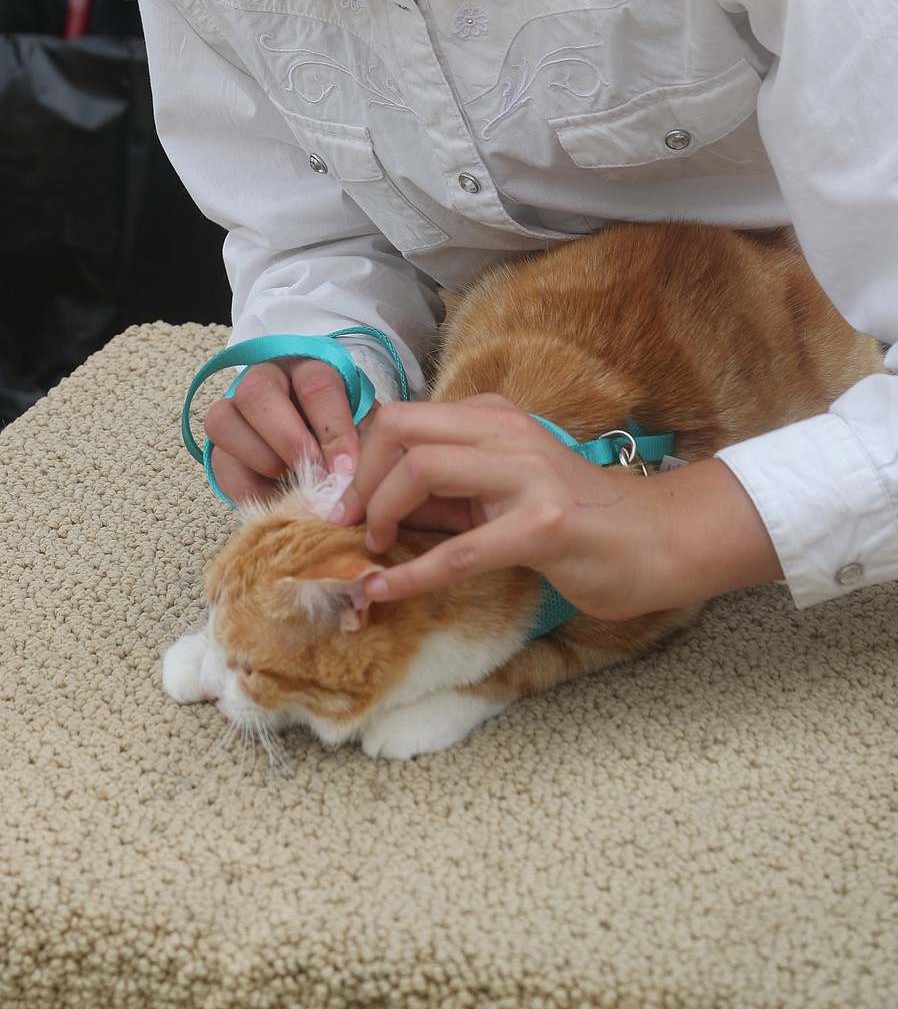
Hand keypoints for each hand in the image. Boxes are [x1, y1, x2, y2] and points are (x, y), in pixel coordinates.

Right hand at [203, 357, 361, 507]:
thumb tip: (350, 480)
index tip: (346, 469)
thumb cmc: (346, 435)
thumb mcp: (364, 432)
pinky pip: (219, 463)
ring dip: (263, 460)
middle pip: (257, 391)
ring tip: (295, 485)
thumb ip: (363, 447)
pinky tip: (278, 501)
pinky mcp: (220, 446)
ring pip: (223, 420)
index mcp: (306, 367)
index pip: (315, 384)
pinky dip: (249, 489)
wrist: (322, 451)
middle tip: (315, 476)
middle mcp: (264, 379)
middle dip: (289, 440)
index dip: (332, 429)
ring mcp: (233, 410)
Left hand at [330, 394, 781, 617]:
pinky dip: (412, 574)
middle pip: (398, 428)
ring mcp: (526, 475)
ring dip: (380, 512)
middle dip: (357, 477)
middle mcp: (505, 433)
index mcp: (493, 418)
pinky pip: (459, 550)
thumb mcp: (508, 488)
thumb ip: (454, 488)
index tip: (344, 500)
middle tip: (348, 524)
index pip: (402, 416)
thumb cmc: (583, 518)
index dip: (358, 457)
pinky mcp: (544, 526)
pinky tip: (386, 592)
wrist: (664, 539)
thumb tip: (381, 506)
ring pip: (421, 469)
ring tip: (371, 551)